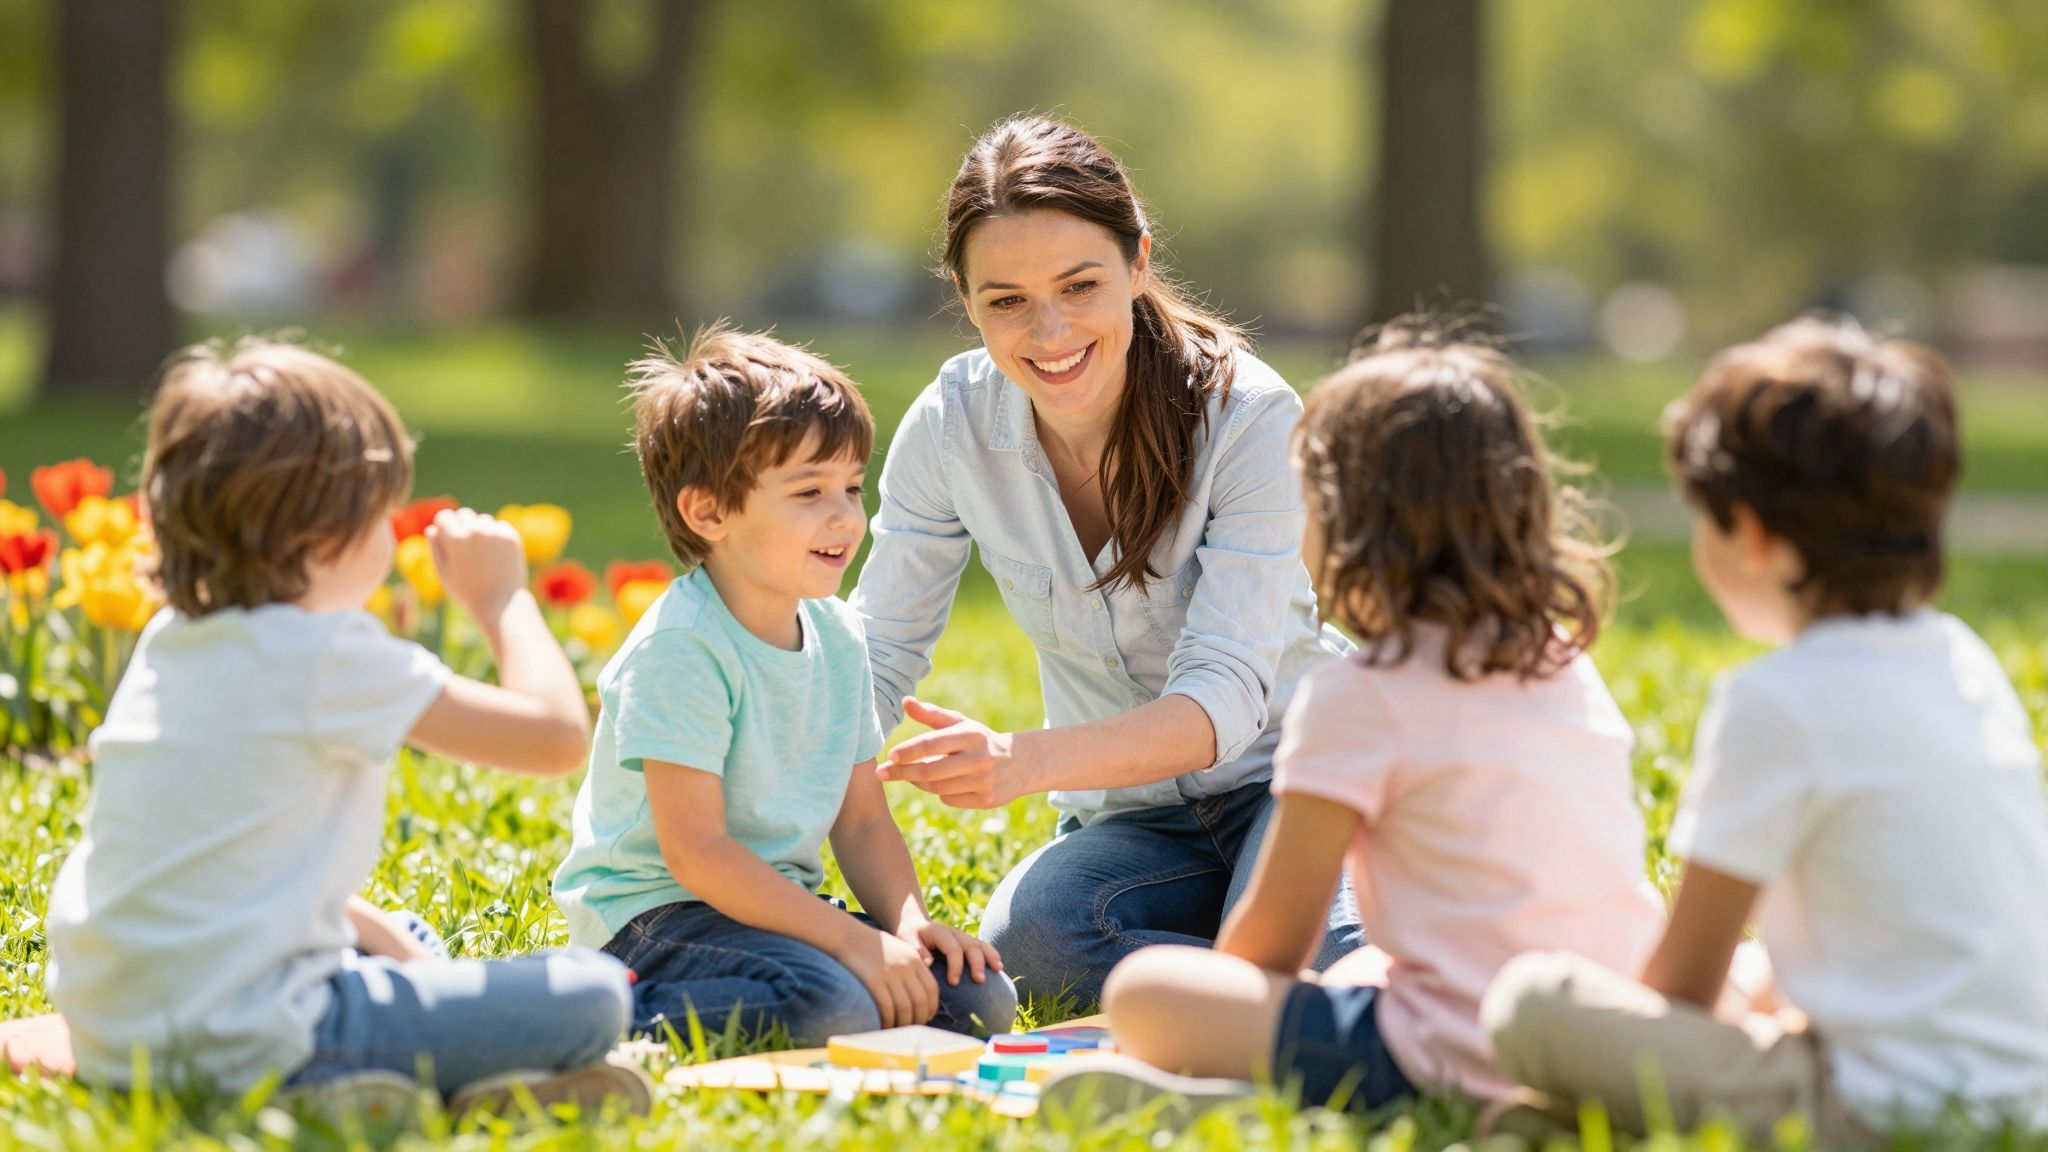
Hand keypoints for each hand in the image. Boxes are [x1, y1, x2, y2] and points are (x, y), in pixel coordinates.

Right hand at [428, 508, 526, 618]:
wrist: (500, 605)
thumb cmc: (467, 592)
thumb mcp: (444, 573)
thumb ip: (436, 549)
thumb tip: (432, 529)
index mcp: (455, 539)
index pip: (444, 516)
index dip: (443, 526)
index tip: (446, 536)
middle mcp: (475, 531)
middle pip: (464, 513)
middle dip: (461, 524)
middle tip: (464, 544)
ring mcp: (495, 533)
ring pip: (483, 519)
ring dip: (480, 529)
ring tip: (481, 554)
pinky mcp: (511, 538)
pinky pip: (500, 526)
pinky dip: (497, 535)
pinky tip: (495, 554)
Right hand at [835, 926, 940, 1026]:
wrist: (849, 936)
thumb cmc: (873, 947)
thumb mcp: (900, 951)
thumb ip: (912, 969)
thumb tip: (918, 995)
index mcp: (915, 960)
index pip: (932, 989)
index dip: (931, 1007)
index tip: (926, 1017)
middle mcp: (906, 967)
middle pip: (920, 1001)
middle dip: (919, 1019)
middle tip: (911, 1029)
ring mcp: (890, 974)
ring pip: (905, 1008)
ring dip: (903, 1024)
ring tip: (898, 1030)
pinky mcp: (874, 981)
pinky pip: (887, 1007)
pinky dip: (888, 1020)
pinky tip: (885, 1025)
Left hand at [876, 697, 1026, 808]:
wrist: (1020, 763)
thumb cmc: (979, 740)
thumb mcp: (960, 723)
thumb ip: (931, 714)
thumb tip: (905, 701)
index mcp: (971, 735)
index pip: (932, 744)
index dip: (909, 751)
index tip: (890, 756)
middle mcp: (979, 759)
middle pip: (930, 771)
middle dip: (902, 772)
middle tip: (881, 773)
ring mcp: (983, 782)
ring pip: (937, 787)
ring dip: (919, 782)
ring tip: (911, 774)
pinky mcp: (985, 800)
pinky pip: (949, 799)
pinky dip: (940, 792)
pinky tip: (943, 783)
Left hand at [897, 918, 1002, 987]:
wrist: (915, 924)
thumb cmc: (910, 936)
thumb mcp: (906, 939)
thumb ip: (916, 950)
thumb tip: (929, 963)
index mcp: (941, 932)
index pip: (953, 949)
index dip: (956, 965)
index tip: (954, 982)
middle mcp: (955, 933)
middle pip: (971, 946)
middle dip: (977, 963)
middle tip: (979, 980)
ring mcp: (963, 937)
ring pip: (981, 944)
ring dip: (990, 956)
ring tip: (998, 970)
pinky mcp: (967, 942)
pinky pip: (983, 946)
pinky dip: (992, 955)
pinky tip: (998, 967)